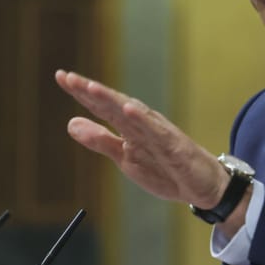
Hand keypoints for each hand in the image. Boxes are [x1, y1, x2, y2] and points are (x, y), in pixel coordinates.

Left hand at [55, 70, 228, 208]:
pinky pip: (157, 132)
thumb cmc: (166, 169)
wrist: (202, 187)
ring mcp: (159, 134)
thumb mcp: (124, 157)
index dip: (81, 93)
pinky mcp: (174, 146)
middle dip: (91, 91)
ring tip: (91, 88)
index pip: (101, 106)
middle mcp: (142, 124)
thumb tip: (71, 124)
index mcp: (129, 126)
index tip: (61, 77)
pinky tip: (129, 109)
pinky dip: (142, 119)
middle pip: (113, 104)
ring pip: (132, 113)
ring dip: (112, 99)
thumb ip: (100, 140)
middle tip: (69, 77)